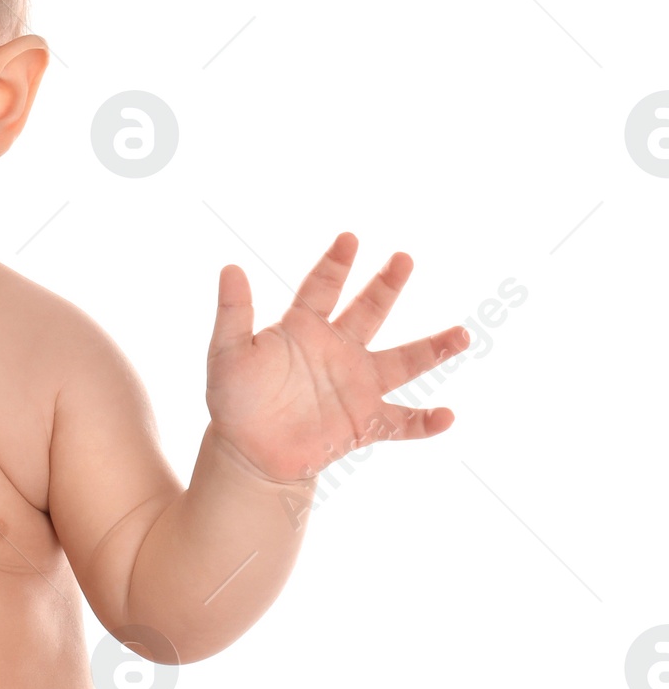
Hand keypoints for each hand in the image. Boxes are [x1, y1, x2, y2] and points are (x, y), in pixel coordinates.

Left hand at [205, 233, 469, 482]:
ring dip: (432, 349)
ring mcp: (356, 385)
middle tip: (403, 259)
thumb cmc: (235, 398)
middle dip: (386, 286)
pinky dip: (424, 422)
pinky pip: (402, 422)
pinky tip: (446, 416)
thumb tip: (230, 268)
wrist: (248, 450)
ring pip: (403, 362)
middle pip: (370, 311)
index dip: (335, 264)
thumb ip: (232, 313)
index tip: (349, 238)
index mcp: (304, 328)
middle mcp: (338, 350)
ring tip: (462, 334)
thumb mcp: (226, 353)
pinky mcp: (364, 422)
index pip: (322, 288)